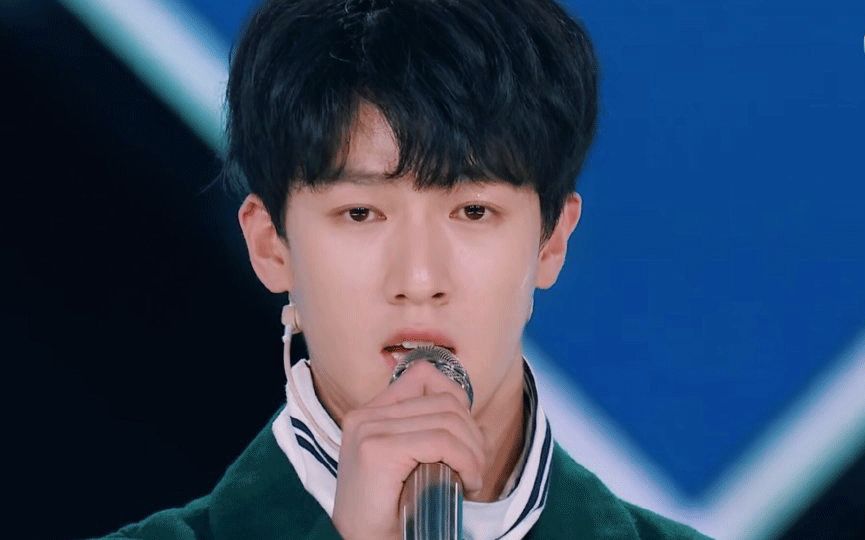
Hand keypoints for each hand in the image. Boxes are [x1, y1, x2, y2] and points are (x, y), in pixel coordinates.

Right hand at [331, 360, 485, 539]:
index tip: (466, 438)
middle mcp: (365, 415)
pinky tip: (468, 483)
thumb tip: (480, 426)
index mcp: (369, 413)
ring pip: (447, 420)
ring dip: (474, 451)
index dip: (457, 400)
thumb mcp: (408, 464)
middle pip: (443, 400)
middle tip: (476, 469)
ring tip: (473, 478)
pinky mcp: (378, 450)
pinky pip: (441, 441)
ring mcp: (369, 430)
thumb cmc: (389, 512)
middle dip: (473, 434)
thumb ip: (430, 435)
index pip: (423, 375)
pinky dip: (466, 461)